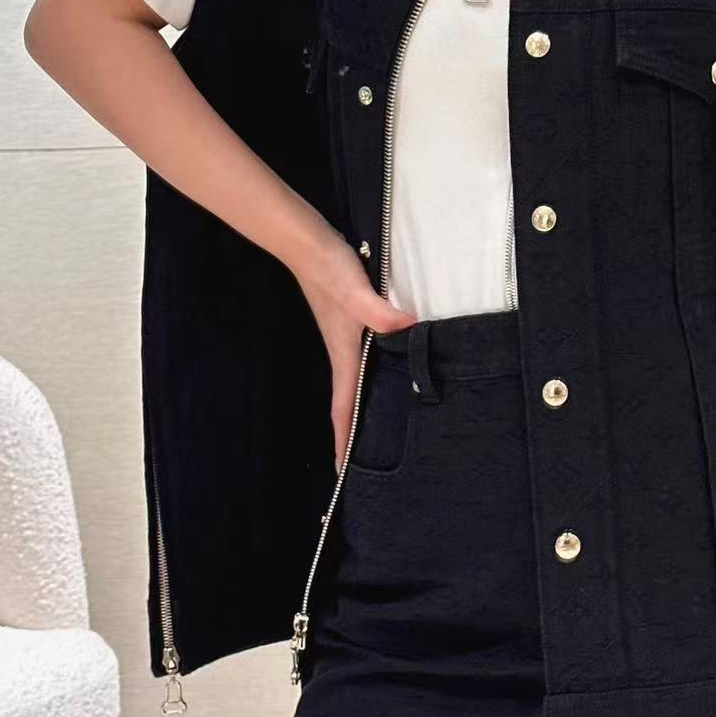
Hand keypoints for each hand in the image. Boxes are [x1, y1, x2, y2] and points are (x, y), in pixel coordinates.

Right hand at [291, 225, 417, 471]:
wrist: (307, 241)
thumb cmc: (328, 266)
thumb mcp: (356, 290)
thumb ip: (380, 312)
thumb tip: (408, 328)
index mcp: (343, 353)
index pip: (342, 408)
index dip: (343, 441)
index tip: (342, 475)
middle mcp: (342, 351)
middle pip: (346, 404)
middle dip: (350, 437)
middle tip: (359, 468)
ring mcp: (345, 338)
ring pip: (353, 384)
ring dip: (357, 411)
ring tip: (371, 436)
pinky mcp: (349, 324)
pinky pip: (359, 364)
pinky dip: (365, 382)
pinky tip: (382, 379)